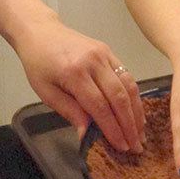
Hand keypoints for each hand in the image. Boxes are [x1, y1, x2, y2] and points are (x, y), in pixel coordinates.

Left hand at [12, 18, 145, 154]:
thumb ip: (69, 112)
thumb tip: (87, 136)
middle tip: (137, 147)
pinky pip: (126, 74)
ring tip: (140, 134)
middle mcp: (93, 61)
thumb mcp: (46, 92)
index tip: (122, 147)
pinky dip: (134, 95)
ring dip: (136, 111)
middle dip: (130, 125)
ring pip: (128, 85)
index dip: (113, 129)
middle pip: (119, 96)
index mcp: (74, 72)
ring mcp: (103, 53)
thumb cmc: (38, 63)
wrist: (40, 31)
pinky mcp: (108, 50)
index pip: (99, 106)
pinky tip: (136, 111)